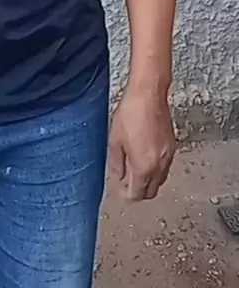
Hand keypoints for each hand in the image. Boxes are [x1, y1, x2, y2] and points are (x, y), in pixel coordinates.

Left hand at [108, 85, 175, 201]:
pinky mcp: (173, 145)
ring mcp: (169, 156)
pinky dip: (156, 168)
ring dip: (148, 179)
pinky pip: (165, 166)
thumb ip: (116, 164)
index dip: (126, 194)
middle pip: (152, 191)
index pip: (137, 194)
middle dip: (139, 190)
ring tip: (134, 167)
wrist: (150, 93)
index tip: (120, 187)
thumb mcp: (115, 140)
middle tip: (126, 181)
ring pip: (160, 180)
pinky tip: (145, 156)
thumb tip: (117, 178)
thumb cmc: (132, 112)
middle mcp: (160, 165)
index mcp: (144, 167)